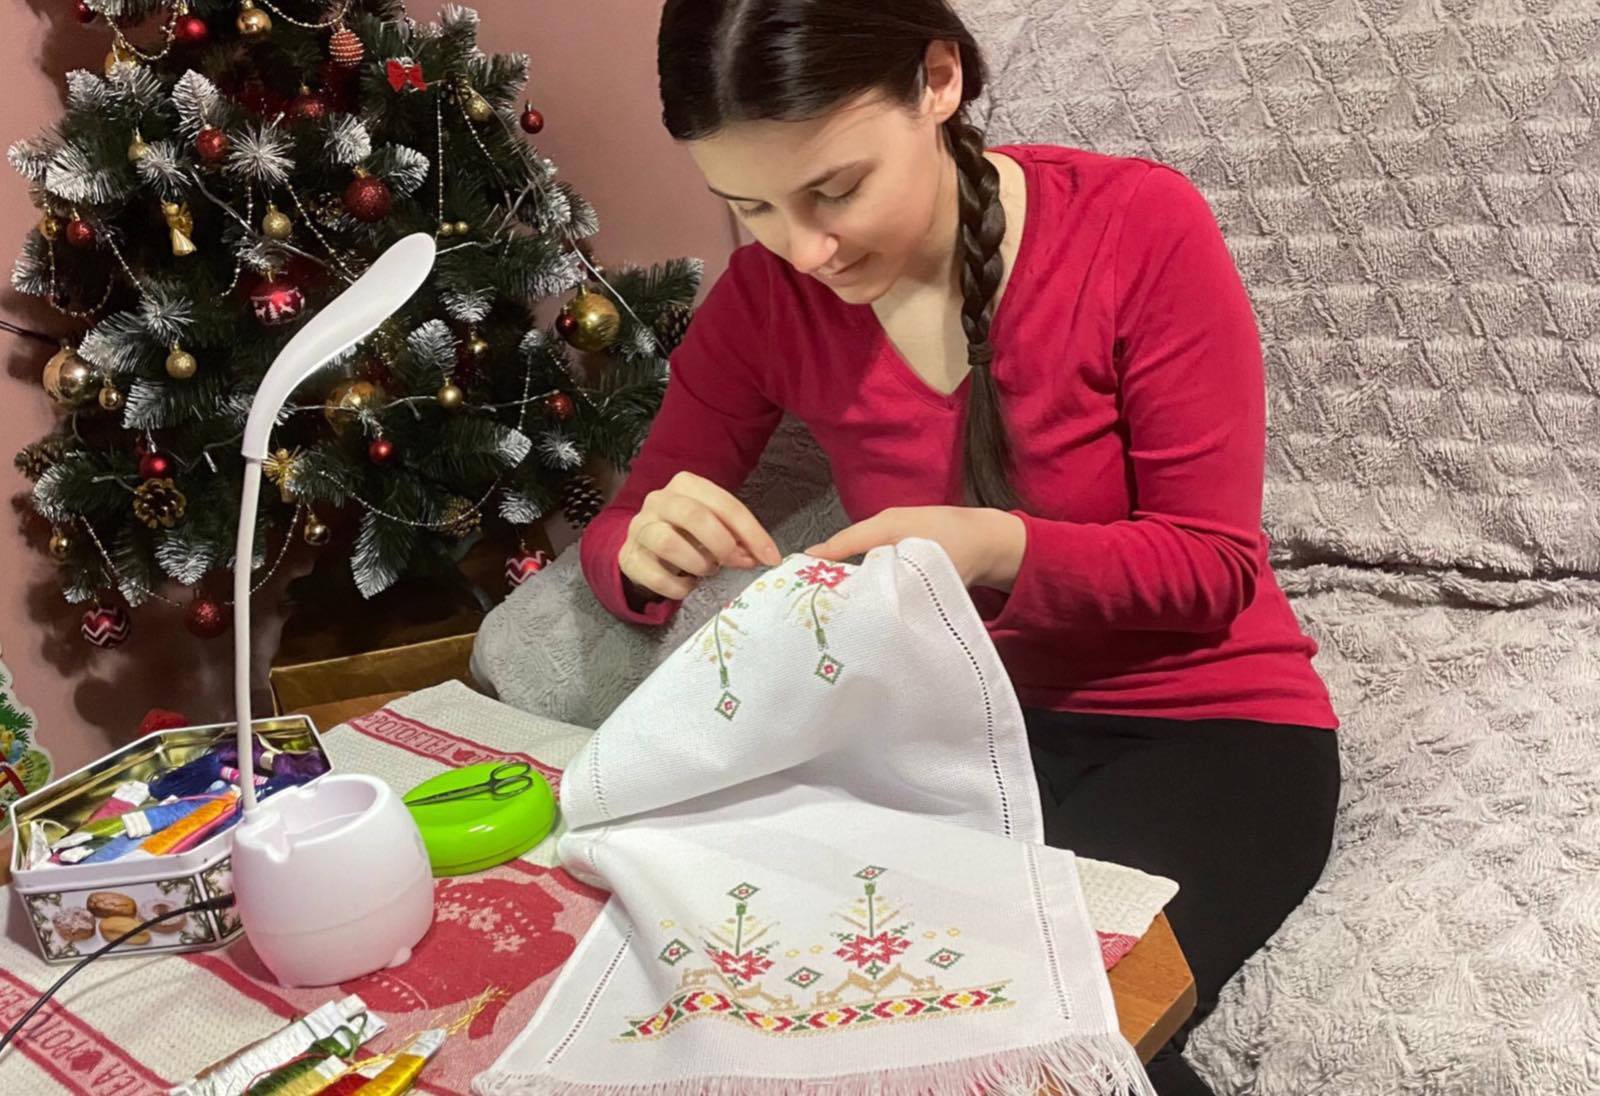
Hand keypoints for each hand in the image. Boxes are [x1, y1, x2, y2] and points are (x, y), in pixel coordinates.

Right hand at [619, 471, 782, 601]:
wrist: (646, 548)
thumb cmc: (689, 534)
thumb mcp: (715, 526)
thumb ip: (737, 535)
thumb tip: (761, 555)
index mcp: (686, 485)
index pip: (724, 504)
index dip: (752, 532)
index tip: (770, 558)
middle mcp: (659, 500)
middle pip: (694, 516)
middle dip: (723, 544)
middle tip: (736, 563)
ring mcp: (640, 527)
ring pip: (669, 542)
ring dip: (698, 563)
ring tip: (707, 570)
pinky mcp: (628, 557)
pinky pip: (655, 575)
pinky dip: (679, 587)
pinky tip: (688, 585)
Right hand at [804, 506, 1025, 588]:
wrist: (993, 541)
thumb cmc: (960, 551)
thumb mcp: (922, 569)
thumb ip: (890, 581)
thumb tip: (860, 600)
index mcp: (885, 525)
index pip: (842, 542)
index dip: (819, 561)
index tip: (794, 579)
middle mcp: (885, 525)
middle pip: (848, 548)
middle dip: (829, 569)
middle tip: (808, 595)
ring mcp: (895, 533)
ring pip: (861, 554)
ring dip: (848, 573)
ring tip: (828, 597)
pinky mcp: (905, 544)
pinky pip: (876, 557)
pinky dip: (865, 571)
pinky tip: (861, 591)